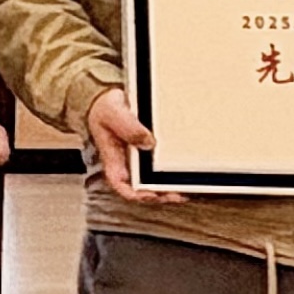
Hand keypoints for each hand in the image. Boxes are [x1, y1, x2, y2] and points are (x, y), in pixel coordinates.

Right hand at [78, 88, 186, 204]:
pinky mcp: (151, 152)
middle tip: (179, 194)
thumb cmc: (105, 108)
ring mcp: (140, 161)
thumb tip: (149, 142)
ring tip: (188, 189)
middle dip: (162, 195)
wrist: (108, 98)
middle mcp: (128, 165)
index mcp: (114, 161)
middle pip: (144, 189)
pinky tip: (186, 174)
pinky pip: (162, 167)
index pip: (123, 187)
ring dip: (171, 188)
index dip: (138, 195)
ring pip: (155, 182)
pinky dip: (174, 173)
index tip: (153, 195)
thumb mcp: (113, 113)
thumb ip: (129, 128)